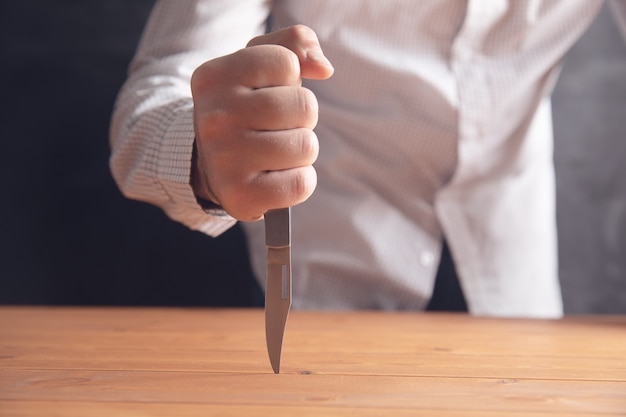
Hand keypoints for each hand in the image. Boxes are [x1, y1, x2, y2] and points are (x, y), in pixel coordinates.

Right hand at [190, 25, 333, 220]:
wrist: (209, 164)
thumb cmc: (245, 108)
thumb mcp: (259, 64)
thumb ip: (295, 44)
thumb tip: (323, 67)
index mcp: (214, 77)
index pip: (287, 63)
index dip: (289, 82)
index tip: (267, 93)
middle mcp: (214, 117)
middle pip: (304, 107)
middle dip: (302, 119)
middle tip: (277, 128)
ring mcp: (224, 159)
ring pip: (306, 146)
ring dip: (301, 151)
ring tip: (276, 153)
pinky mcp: (240, 195)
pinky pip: (301, 184)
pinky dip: (300, 182)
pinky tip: (278, 178)